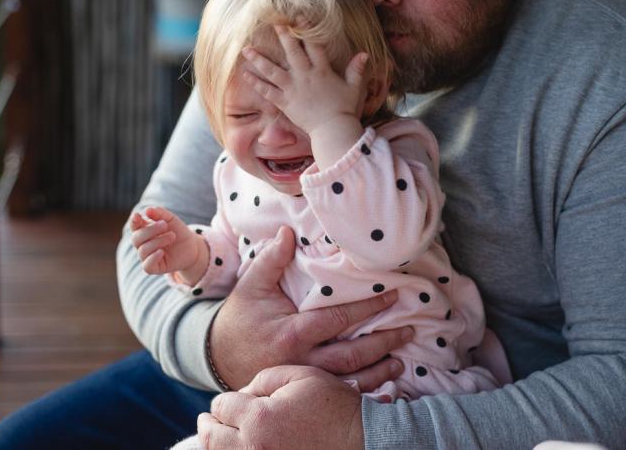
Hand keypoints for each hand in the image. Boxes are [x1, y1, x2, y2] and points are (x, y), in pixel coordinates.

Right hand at [129, 206, 207, 284]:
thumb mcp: (172, 220)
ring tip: (172, 236)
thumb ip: (161, 214)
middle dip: (150, 230)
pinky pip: (146, 266)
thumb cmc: (179, 232)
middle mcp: (143, 244)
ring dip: (158, 241)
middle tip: (165, 225)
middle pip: (136, 238)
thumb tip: (147, 210)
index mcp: (144, 230)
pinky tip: (161, 252)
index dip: (134, 221)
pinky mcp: (154, 268)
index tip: (138, 216)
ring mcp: (147, 256)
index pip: (134, 226)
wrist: (192, 247)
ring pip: (143, 250)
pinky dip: (152, 258)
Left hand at [198, 366, 363, 449]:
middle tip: (206, 419)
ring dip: (213, 443)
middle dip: (209, 424)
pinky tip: (233, 448)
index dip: (223, 401)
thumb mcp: (302, 376)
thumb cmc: (333, 406)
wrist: (360, 440)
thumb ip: (266, 378)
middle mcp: (253, 447)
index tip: (225, 401)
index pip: (222, 407)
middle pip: (212, 437)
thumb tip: (243, 392)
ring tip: (212, 435)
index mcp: (258, 418)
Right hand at [209, 225, 411, 389]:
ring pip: (348, 381)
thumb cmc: (239, 318)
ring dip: (378, 373)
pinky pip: (337, 395)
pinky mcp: (303, 391)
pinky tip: (380, 386)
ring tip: (402, 363)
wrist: (216, 357)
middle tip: (409, 332)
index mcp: (293, 333)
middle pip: (352, 356)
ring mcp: (304, 380)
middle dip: (384, 344)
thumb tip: (288, 231)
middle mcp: (302, 361)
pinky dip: (362, 393)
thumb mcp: (252, 286)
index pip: (339, 319)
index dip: (368, 307)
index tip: (392, 297)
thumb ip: (272, 259)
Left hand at [240, 25, 368, 135]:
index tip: (298, 18)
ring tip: (246, 49)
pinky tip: (245, 74)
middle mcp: (305, 76)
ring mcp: (293, 89)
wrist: (333, 130)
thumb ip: (356, 70)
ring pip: (272, 71)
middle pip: (291, 52)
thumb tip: (364, 54)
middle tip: (272, 23)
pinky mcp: (285, 103)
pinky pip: (267, 91)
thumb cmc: (344, 109)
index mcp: (322, 71)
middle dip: (282, 36)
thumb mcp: (354, 88)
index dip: (306, 31)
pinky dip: (256, 83)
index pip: (313, 46)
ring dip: (259, 59)